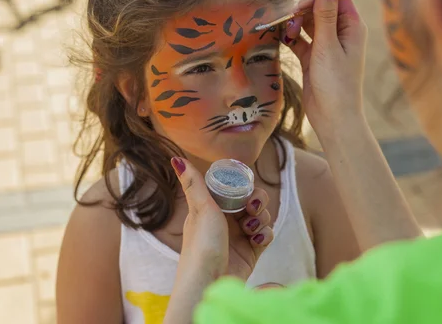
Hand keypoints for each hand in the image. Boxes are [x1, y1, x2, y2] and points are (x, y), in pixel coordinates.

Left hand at [170, 157, 273, 280]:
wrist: (208, 283)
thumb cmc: (200, 245)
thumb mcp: (199, 209)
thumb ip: (194, 183)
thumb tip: (175, 157)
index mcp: (212, 208)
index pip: (235, 188)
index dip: (245, 186)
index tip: (247, 189)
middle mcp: (227, 220)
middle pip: (252, 201)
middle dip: (258, 202)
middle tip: (252, 209)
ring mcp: (240, 236)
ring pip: (261, 217)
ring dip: (261, 219)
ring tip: (252, 229)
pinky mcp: (251, 252)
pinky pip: (266, 235)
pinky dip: (266, 235)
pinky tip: (258, 240)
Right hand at [281, 0, 367, 134]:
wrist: (333, 117)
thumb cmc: (336, 83)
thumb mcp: (328, 46)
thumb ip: (325, 16)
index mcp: (352, 26)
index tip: (301, 4)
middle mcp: (340, 32)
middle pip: (319, 6)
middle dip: (302, 8)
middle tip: (288, 18)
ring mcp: (325, 44)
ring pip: (307, 22)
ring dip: (295, 23)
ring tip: (288, 33)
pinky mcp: (312, 57)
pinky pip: (300, 38)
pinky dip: (291, 36)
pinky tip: (283, 38)